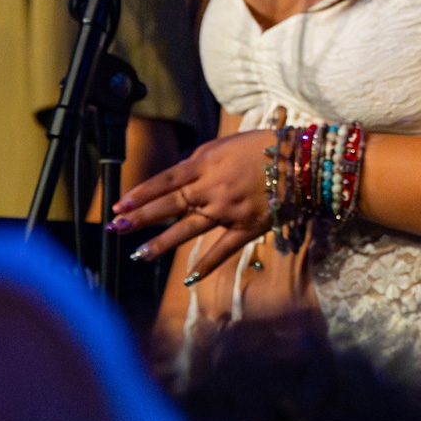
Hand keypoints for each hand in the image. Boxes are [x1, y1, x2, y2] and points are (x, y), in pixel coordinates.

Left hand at [109, 128, 276, 279]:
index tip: (119, 205)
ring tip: (139, 255)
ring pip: (189, 230)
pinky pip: (224, 248)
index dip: (141, 194)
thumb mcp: (228, 143)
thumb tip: (176, 176)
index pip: (166, 180)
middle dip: (141, 217)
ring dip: (162, 243)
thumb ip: (200, 160)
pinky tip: (189, 276)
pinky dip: (207, 263)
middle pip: (170, 205)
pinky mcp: (248, 226)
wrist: (304, 161)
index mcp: (208, 164)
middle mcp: (213, 188)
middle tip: (117, 228)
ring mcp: (229, 210)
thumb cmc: (265, 146)